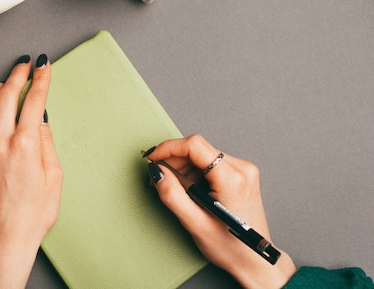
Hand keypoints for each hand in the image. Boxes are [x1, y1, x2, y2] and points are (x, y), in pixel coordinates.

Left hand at [0, 54, 62, 288]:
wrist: (5, 238)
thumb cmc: (33, 214)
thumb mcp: (55, 178)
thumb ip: (48, 143)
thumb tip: (42, 118)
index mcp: (27, 146)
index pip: (34, 100)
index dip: (41, 78)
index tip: (44, 64)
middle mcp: (0, 142)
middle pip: (6, 94)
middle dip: (18, 74)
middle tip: (25, 64)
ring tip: (3, 84)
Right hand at [144, 134, 295, 287]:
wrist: (255, 260)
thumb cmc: (231, 247)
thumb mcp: (195, 224)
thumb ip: (172, 195)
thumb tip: (157, 172)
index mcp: (232, 179)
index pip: (194, 145)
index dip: (168, 148)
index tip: (152, 157)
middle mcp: (242, 168)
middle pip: (197, 149)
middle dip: (174, 162)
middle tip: (160, 179)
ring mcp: (244, 169)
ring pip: (202, 155)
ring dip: (184, 169)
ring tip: (176, 190)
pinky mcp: (241, 173)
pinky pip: (210, 163)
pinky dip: (195, 173)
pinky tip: (190, 190)